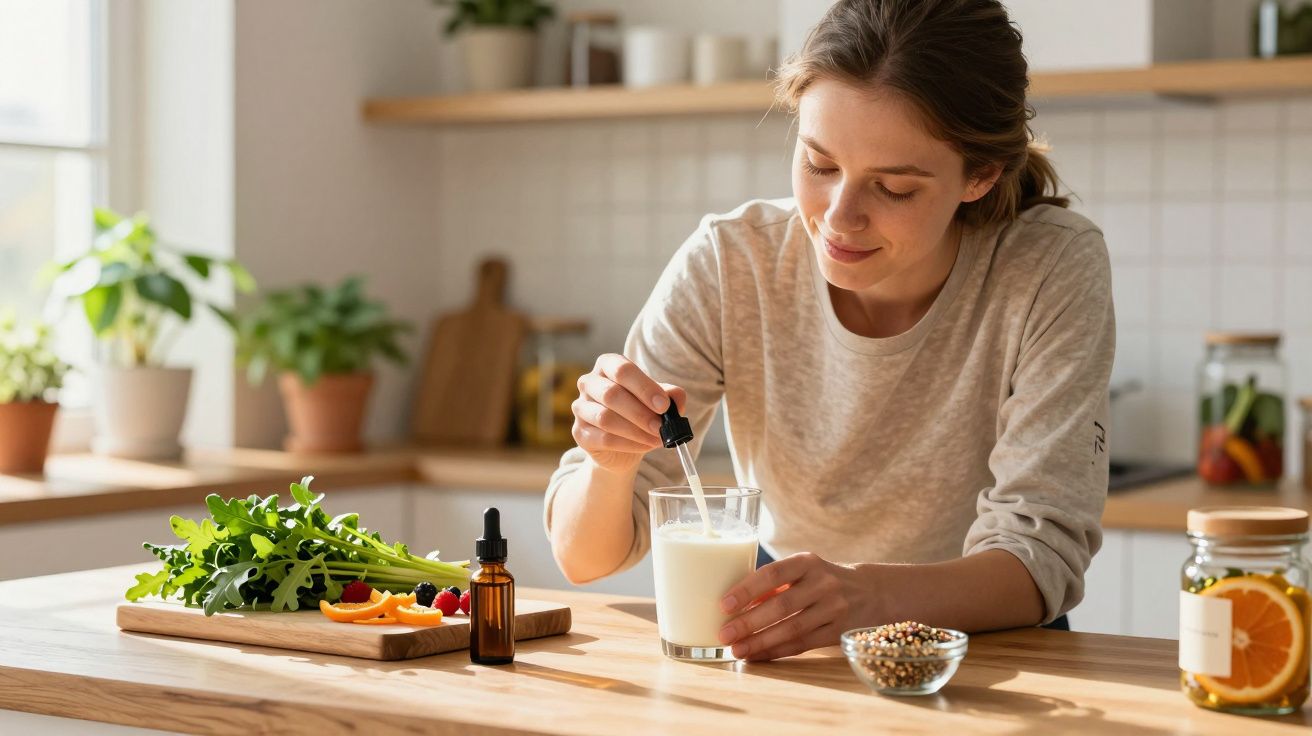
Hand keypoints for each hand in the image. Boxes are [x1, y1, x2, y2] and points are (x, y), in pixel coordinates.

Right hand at [571, 353, 686, 473]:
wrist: (624, 445)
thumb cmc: (641, 412)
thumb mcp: (659, 401)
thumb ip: (670, 395)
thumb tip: (676, 398)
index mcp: (608, 365)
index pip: (623, 369)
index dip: (644, 387)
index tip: (663, 405)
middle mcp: (589, 382)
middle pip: (611, 394)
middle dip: (640, 413)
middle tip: (660, 427)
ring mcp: (580, 408)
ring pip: (605, 418)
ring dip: (635, 430)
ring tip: (656, 438)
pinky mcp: (579, 433)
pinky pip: (603, 438)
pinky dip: (628, 444)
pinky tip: (644, 446)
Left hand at [717, 552, 865, 660]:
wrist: (870, 592)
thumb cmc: (821, 580)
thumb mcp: (802, 570)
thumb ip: (773, 585)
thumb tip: (734, 605)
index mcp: (807, 562)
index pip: (773, 574)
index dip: (747, 590)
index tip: (724, 604)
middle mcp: (823, 583)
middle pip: (781, 606)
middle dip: (749, 622)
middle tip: (724, 634)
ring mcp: (834, 609)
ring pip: (792, 629)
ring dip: (760, 642)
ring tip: (736, 650)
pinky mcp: (839, 632)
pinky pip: (802, 645)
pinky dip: (777, 652)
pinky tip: (757, 656)